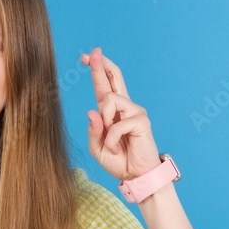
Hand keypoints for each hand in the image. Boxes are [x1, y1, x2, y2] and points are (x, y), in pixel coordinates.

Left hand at [80, 47, 160, 180]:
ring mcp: (134, 111)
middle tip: (93, 53)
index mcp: (111, 111)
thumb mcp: (97, 147)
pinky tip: (115, 148)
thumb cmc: (118, 160)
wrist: (135, 176)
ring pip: (110, 99)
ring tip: (109, 142)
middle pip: (114, 77)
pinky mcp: (141, 120)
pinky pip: (117, 123)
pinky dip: (110, 139)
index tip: (87, 56)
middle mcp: (124, 107)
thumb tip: (92, 111)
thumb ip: (93, 130)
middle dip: (102, 65)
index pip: (104, 85)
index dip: (97, 70)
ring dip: (104, 123)